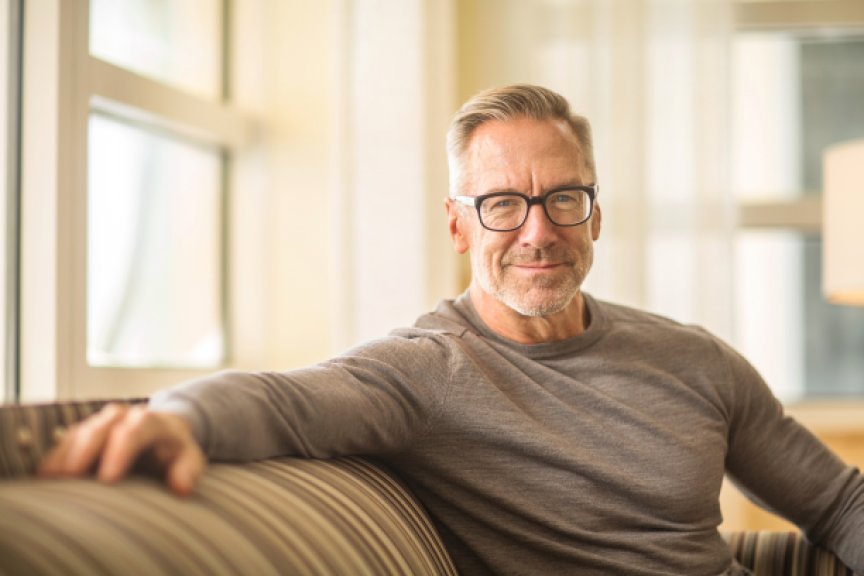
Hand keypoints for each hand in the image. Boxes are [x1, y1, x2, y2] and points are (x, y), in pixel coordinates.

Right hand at [37, 403, 205, 495]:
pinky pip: (66, 439)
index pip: (136, 430)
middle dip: (86, 449)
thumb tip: (182, 487)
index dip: (121, 451)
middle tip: (71, 475)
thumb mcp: (190, 458)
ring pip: (80, 431)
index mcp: (152, 422)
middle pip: (102, 427)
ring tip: (51, 478)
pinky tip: (46, 474)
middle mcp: (123, 417)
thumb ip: (189, 470)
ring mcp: (101, 422)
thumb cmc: (174, 451)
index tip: (108, 478)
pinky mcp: (84, 432)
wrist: (161, 433)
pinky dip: (55, 455)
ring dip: (65, 453)